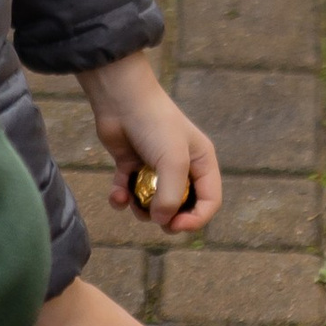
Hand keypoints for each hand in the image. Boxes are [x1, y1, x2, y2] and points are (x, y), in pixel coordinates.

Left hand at [79, 47, 220, 235]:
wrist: (120, 99)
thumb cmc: (154, 125)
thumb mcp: (172, 162)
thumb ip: (171, 197)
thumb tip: (161, 221)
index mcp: (201, 163)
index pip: (209, 201)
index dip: (196, 220)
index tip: (175, 226)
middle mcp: (182, 166)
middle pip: (181, 206)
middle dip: (168, 218)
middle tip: (155, 221)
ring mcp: (155, 166)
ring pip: (153, 202)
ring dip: (141, 209)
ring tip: (132, 202)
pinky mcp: (131, 165)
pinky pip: (129, 191)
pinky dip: (122, 197)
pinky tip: (116, 194)